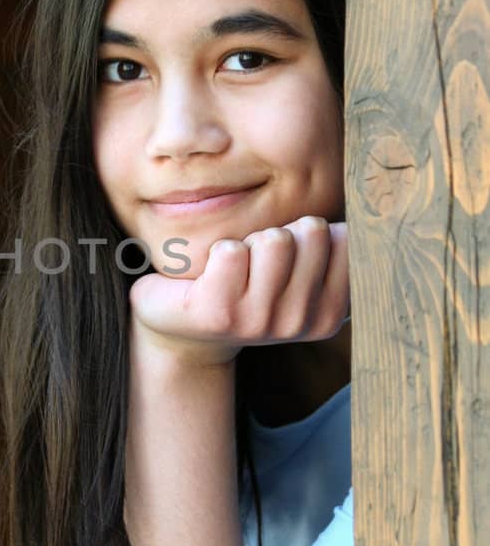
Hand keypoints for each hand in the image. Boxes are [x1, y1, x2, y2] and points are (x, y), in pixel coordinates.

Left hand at [130, 216, 348, 366]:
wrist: (183, 330)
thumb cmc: (246, 287)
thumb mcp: (298, 274)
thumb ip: (330, 248)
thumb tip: (362, 215)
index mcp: (328, 314)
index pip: (344, 239)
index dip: (310, 234)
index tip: (291, 260)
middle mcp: (299, 323)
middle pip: (312, 231)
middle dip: (281, 233)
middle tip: (258, 264)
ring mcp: (260, 322)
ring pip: (274, 239)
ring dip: (250, 242)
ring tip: (236, 269)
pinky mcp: (219, 314)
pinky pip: (231, 251)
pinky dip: (218, 251)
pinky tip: (211, 276)